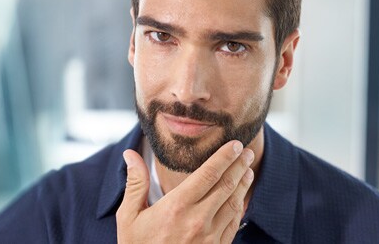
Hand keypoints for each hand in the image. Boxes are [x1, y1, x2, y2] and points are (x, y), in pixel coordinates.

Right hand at [116, 140, 254, 243]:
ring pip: (233, 203)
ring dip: (243, 184)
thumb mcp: (129, 217)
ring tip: (248, 170)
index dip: (224, 157)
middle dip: (239, 165)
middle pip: (226, 185)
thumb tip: (130, 155)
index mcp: (177, 206)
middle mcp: (198, 220)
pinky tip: (241, 198)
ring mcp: (210, 237)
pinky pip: (233, 224)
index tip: (234, 144)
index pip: (208, 174)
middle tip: (247, 152)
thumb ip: (135, 183)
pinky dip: (240, 207)